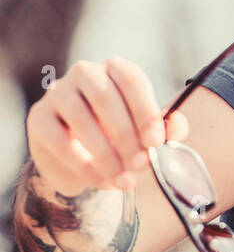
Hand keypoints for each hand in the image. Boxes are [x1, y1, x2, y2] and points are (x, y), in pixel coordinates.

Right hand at [26, 57, 187, 194]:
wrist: (81, 160)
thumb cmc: (121, 137)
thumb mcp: (146, 133)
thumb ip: (166, 128)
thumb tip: (177, 125)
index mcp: (116, 69)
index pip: (132, 80)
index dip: (145, 111)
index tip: (156, 142)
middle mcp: (85, 73)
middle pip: (106, 98)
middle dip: (127, 136)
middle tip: (142, 165)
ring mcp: (57, 93)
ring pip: (82, 120)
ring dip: (107, 155)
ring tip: (125, 181)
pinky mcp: (38, 118)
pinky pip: (60, 141)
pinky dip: (85, 166)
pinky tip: (103, 182)